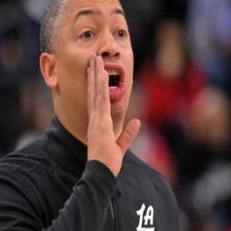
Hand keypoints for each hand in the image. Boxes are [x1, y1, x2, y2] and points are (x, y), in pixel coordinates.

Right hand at [86, 54, 139, 175]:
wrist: (101, 173)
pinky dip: (100, 86)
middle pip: (94, 92)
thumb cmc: (107, 163)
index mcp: (98, 125)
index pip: (97, 100)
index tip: (95, 72)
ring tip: (96, 59)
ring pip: (96, 92)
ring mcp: (96, 120)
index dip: (95, 85)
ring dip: (96, 75)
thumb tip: (137, 122)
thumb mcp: (121, 147)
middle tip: (93, 58)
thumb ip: (128, 134)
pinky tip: (101, 74)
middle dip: (93, 74)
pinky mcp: (99, 122)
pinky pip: (100, 100)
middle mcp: (95, 120)